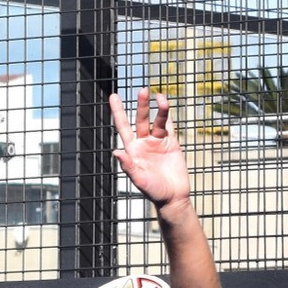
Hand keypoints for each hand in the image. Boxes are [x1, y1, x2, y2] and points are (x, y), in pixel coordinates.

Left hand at [110, 89, 190, 210]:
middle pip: (140, 119)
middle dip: (141, 105)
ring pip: (156, 120)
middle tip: (142, 90)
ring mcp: (158, 142)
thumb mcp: (138, 179)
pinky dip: (168, 114)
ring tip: (159, 96)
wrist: (173, 197)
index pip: (123, 126)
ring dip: (158, 108)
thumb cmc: (154, 191)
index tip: (113, 96)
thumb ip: (128, 166)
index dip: (118, 111)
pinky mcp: (171, 143)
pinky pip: (169, 125)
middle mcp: (144, 143)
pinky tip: (165, 103)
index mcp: (133, 150)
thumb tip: (116, 152)